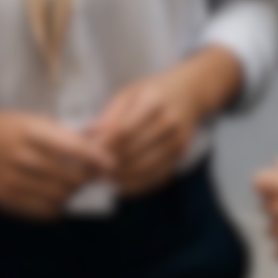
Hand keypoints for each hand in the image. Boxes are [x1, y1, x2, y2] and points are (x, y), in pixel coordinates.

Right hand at [0, 109, 108, 221]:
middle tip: (98, 178)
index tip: (112, 165)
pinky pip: (40, 211)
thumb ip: (65, 132)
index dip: (96, 158)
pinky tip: (60, 199)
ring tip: (79, 187)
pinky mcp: (6, 198)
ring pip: (57, 196)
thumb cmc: (6, 127)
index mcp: (31, 131)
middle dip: (88, 179)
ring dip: (73, 194)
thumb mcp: (34, 119)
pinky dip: (56, 208)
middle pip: (67, 176)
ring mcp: (13, 180)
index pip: (72, 147)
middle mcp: (22, 157)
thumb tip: (101, 138)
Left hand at [85, 53, 241, 197]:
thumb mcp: (128, 93)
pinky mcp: (181, 154)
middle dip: (108, 165)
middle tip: (89, 173)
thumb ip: (109, 115)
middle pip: (133, 151)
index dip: (103, 147)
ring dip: (120, 178)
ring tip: (102, 180)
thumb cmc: (153, 91)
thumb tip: (87, 137)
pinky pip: (156, 176)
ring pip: (144, 168)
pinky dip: (136, 185)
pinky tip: (120, 185)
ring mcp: (178, 139)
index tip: (87, 156)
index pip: (123, 130)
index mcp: (152, 101)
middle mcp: (169, 121)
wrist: (190, 92)